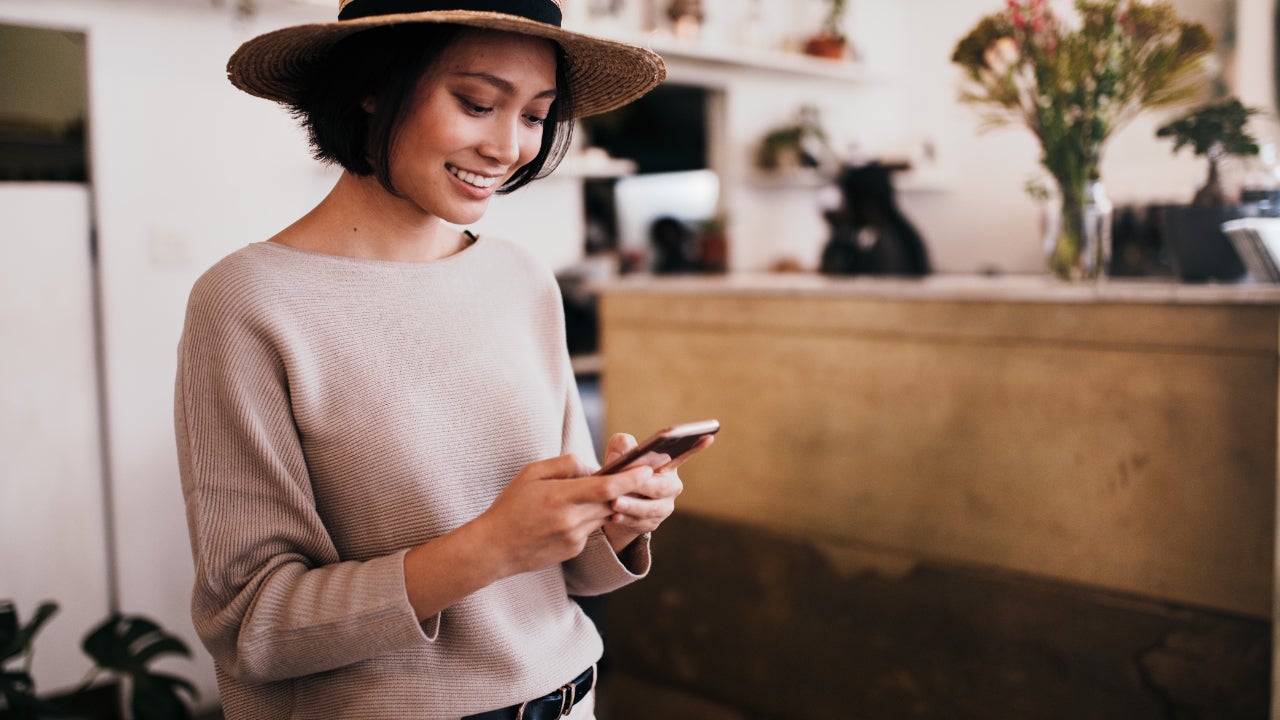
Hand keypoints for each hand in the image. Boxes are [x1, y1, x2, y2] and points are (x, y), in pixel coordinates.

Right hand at [476, 454, 654, 576]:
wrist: (495, 548)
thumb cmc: (511, 505)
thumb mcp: (531, 473)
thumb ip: (565, 464)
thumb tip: (594, 466)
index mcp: (561, 497)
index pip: (607, 486)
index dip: (632, 477)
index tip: (649, 468)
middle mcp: (572, 520)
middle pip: (613, 501)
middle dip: (626, 489)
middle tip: (638, 473)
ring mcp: (575, 538)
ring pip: (604, 515)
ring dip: (605, 502)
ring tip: (592, 491)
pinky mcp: (575, 550)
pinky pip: (591, 528)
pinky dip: (587, 518)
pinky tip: (566, 516)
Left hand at [599, 432, 711, 552]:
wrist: (612, 502)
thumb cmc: (621, 471)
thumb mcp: (619, 454)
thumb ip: (621, 446)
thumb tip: (621, 453)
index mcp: (667, 464)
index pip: (684, 454)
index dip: (697, 446)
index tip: (708, 436)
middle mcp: (671, 486)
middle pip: (660, 487)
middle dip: (642, 485)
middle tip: (626, 484)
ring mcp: (664, 507)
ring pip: (650, 508)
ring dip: (632, 506)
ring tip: (615, 503)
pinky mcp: (652, 523)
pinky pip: (640, 522)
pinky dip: (626, 519)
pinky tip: (615, 516)